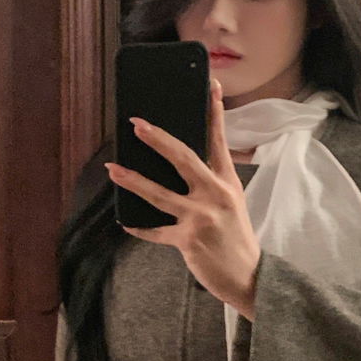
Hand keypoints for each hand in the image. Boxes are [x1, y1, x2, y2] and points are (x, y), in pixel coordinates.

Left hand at [105, 78, 259, 319]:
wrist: (247, 275)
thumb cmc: (235, 236)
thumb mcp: (231, 202)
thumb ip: (210, 182)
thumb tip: (175, 161)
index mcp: (228, 181)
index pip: (219, 140)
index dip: (214, 112)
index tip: (210, 85)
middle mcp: (216, 194)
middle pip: (183, 158)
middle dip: (157, 139)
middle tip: (137, 124)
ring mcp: (202, 217)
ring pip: (159, 194)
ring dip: (133, 180)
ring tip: (113, 169)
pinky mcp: (189, 239)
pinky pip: (156, 230)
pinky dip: (140, 227)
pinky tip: (126, 222)